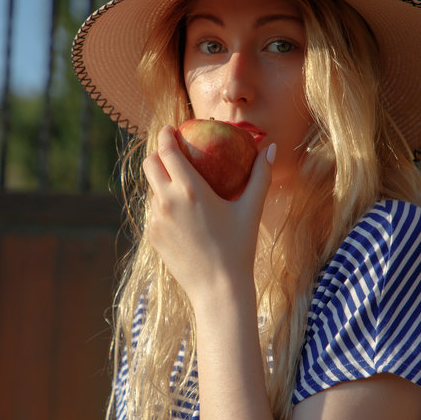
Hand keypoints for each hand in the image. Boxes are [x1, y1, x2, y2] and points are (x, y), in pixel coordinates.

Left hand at [142, 126, 274, 305]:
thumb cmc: (239, 248)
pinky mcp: (153, 236)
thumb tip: (271, 147)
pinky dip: (164, 205)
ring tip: (179, 182)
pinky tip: (181, 212)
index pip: (167, 149)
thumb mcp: (251, 210)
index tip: (171, 129)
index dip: (165, 135)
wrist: (218, 290)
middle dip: (157, 153)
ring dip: (161, 180)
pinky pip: (154, 212)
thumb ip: (260, 175)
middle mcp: (167, 201)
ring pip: (151, 189)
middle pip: (149, 164)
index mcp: (189, 189)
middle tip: (172, 151)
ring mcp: (156, 220)